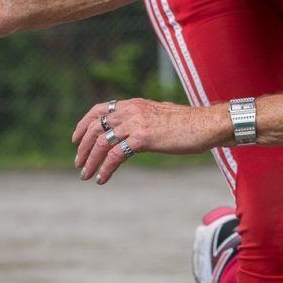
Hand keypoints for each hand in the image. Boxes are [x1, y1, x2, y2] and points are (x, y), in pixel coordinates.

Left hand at [73, 98, 214, 184]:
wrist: (206, 125)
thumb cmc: (189, 124)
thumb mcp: (160, 117)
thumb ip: (144, 121)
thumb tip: (135, 134)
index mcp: (134, 104)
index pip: (99, 110)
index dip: (84, 124)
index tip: (76, 139)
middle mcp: (131, 111)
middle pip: (95, 127)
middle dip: (83, 147)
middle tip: (78, 162)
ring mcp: (136, 123)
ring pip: (101, 142)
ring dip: (90, 160)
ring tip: (85, 174)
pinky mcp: (142, 138)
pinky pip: (115, 155)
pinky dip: (105, 168)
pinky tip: (102, 178)